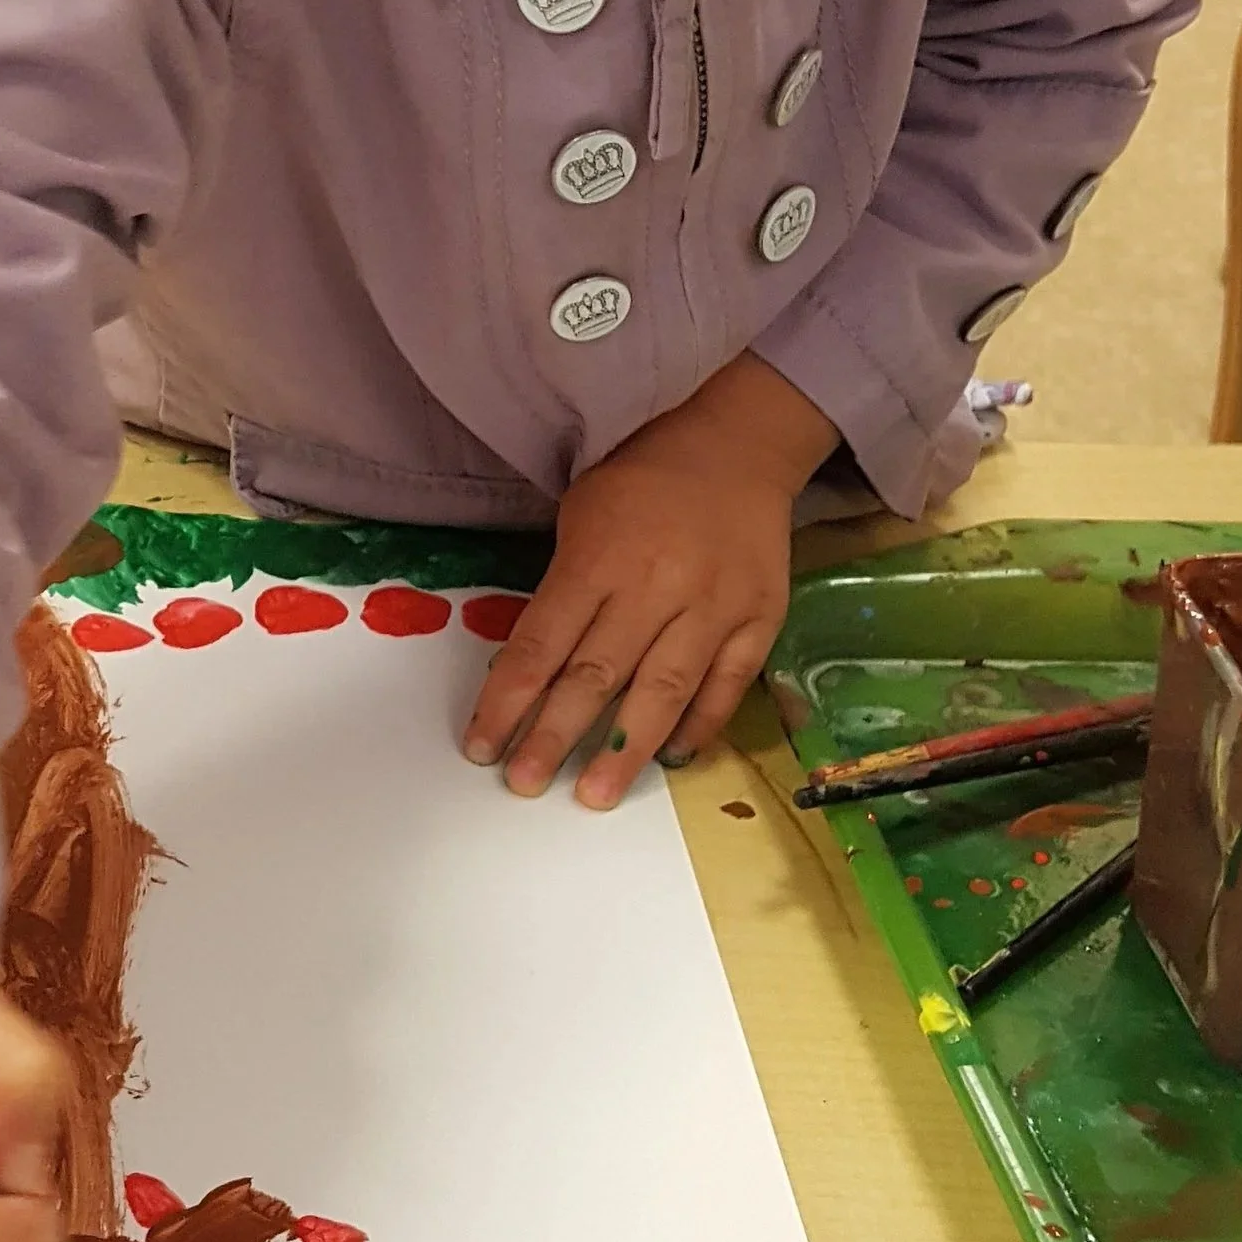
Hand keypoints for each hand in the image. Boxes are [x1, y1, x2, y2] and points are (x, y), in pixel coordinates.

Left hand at [464, 356, 834, 807]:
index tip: (482, 746)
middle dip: (555, 735)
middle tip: (524, 783)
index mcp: (600, 557)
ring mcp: (713, 607)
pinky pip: (727, 686)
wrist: (740, 447)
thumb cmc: (644, 478)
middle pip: (597, 675)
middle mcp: (655, 587)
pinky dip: (698, 726)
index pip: (543, 642)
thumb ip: (565, 586)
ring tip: (594, 794)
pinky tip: (668, 758)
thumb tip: (538, 665)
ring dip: (625, 749)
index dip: (508, 700)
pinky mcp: (759, 620)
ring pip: (663, 691)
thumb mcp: (584, 511)